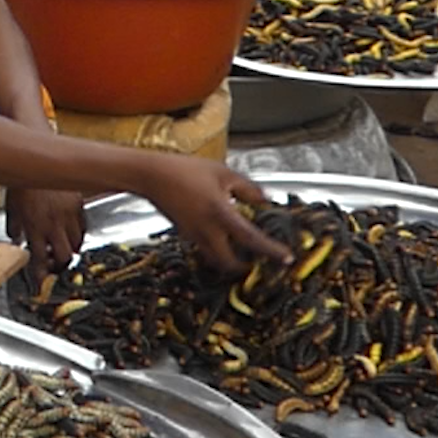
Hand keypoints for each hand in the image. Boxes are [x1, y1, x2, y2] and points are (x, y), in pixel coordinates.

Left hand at [6, 187, 87, 279]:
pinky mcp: (78, 204)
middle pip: (65, 257)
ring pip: (77, 243)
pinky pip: (83, 226)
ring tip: (61, 246)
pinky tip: (70, 231)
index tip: (41, 281)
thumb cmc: (21, 182)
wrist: (35, 160)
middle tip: (55, 264)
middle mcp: (53, 224)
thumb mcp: (12, 208)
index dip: (41, 274)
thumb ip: (15, 227)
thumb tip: (15, 238)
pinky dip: (78, 233)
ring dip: (70, 248)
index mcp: (35, 227)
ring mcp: (68, 214)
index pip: (39, 260)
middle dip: (60, 265)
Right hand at [138, 157, 288, 272]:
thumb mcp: (223, 172)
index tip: (286, 259)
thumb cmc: (186, 170)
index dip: (270, 250)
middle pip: (229, 262)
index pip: (250, 238)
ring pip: (215, 259)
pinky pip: (205, 249)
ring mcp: (193, 235)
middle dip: (245, 267)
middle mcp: (206, 230)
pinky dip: (218, 250)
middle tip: (260, 262)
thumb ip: (248, 189)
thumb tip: (267, 201)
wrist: (151, 176)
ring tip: (244, 253)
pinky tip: (224, 238)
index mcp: (219, 213)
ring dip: (231, 261)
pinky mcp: (186, 234)